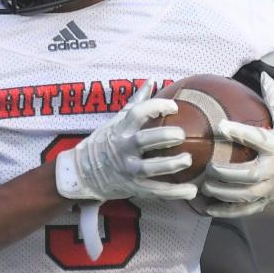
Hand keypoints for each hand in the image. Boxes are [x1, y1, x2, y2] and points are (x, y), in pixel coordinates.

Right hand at [55, 79, 196, 202]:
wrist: (82, 173)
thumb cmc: (104, 142)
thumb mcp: (117, 120)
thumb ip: (137, 102)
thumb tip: (153, 80)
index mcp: (121, 129)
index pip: (137, 113)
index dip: (156, 107)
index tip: (174, 107)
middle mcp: (123, 149)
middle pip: (144, 140)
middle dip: (164, 136)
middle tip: (182, 134)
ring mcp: (127, 169)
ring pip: (149, 168)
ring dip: (170, 165)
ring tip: (187, 160)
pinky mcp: (132, 187)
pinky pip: (155, 191)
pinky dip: (174, 192)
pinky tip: (191, 190)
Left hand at [202, 73, 273, 218]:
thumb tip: (264, 74)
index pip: (257, 138)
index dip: (239, 132)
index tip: (220, 126)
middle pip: (247, 174)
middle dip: (225, 172)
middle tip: (208, 166)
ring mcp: (271, 189)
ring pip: (243, 195)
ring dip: (221, 192)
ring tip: (203, 185)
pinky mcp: (267, 202)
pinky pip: (244, 210)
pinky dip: (225, 211)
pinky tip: (206, 209)